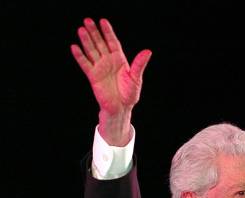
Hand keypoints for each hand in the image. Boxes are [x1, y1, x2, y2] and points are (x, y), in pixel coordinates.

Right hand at [71, 18, 151, 144]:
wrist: (121, 108)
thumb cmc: (130, 94)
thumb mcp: (136, 78)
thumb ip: (139, 64)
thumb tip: (148, 51)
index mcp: (119, 60)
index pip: (112, 42)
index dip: (108, 32)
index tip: (103, 21)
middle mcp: (108, 62)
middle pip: (100, 44)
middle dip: (94, 32)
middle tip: (88, 20)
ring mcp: (100, 68)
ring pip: (91, 51)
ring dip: (86, 41)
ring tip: (81, 29)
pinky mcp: (93, 76)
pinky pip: (85, 64)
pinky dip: (80, 56)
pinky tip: (75, 47)